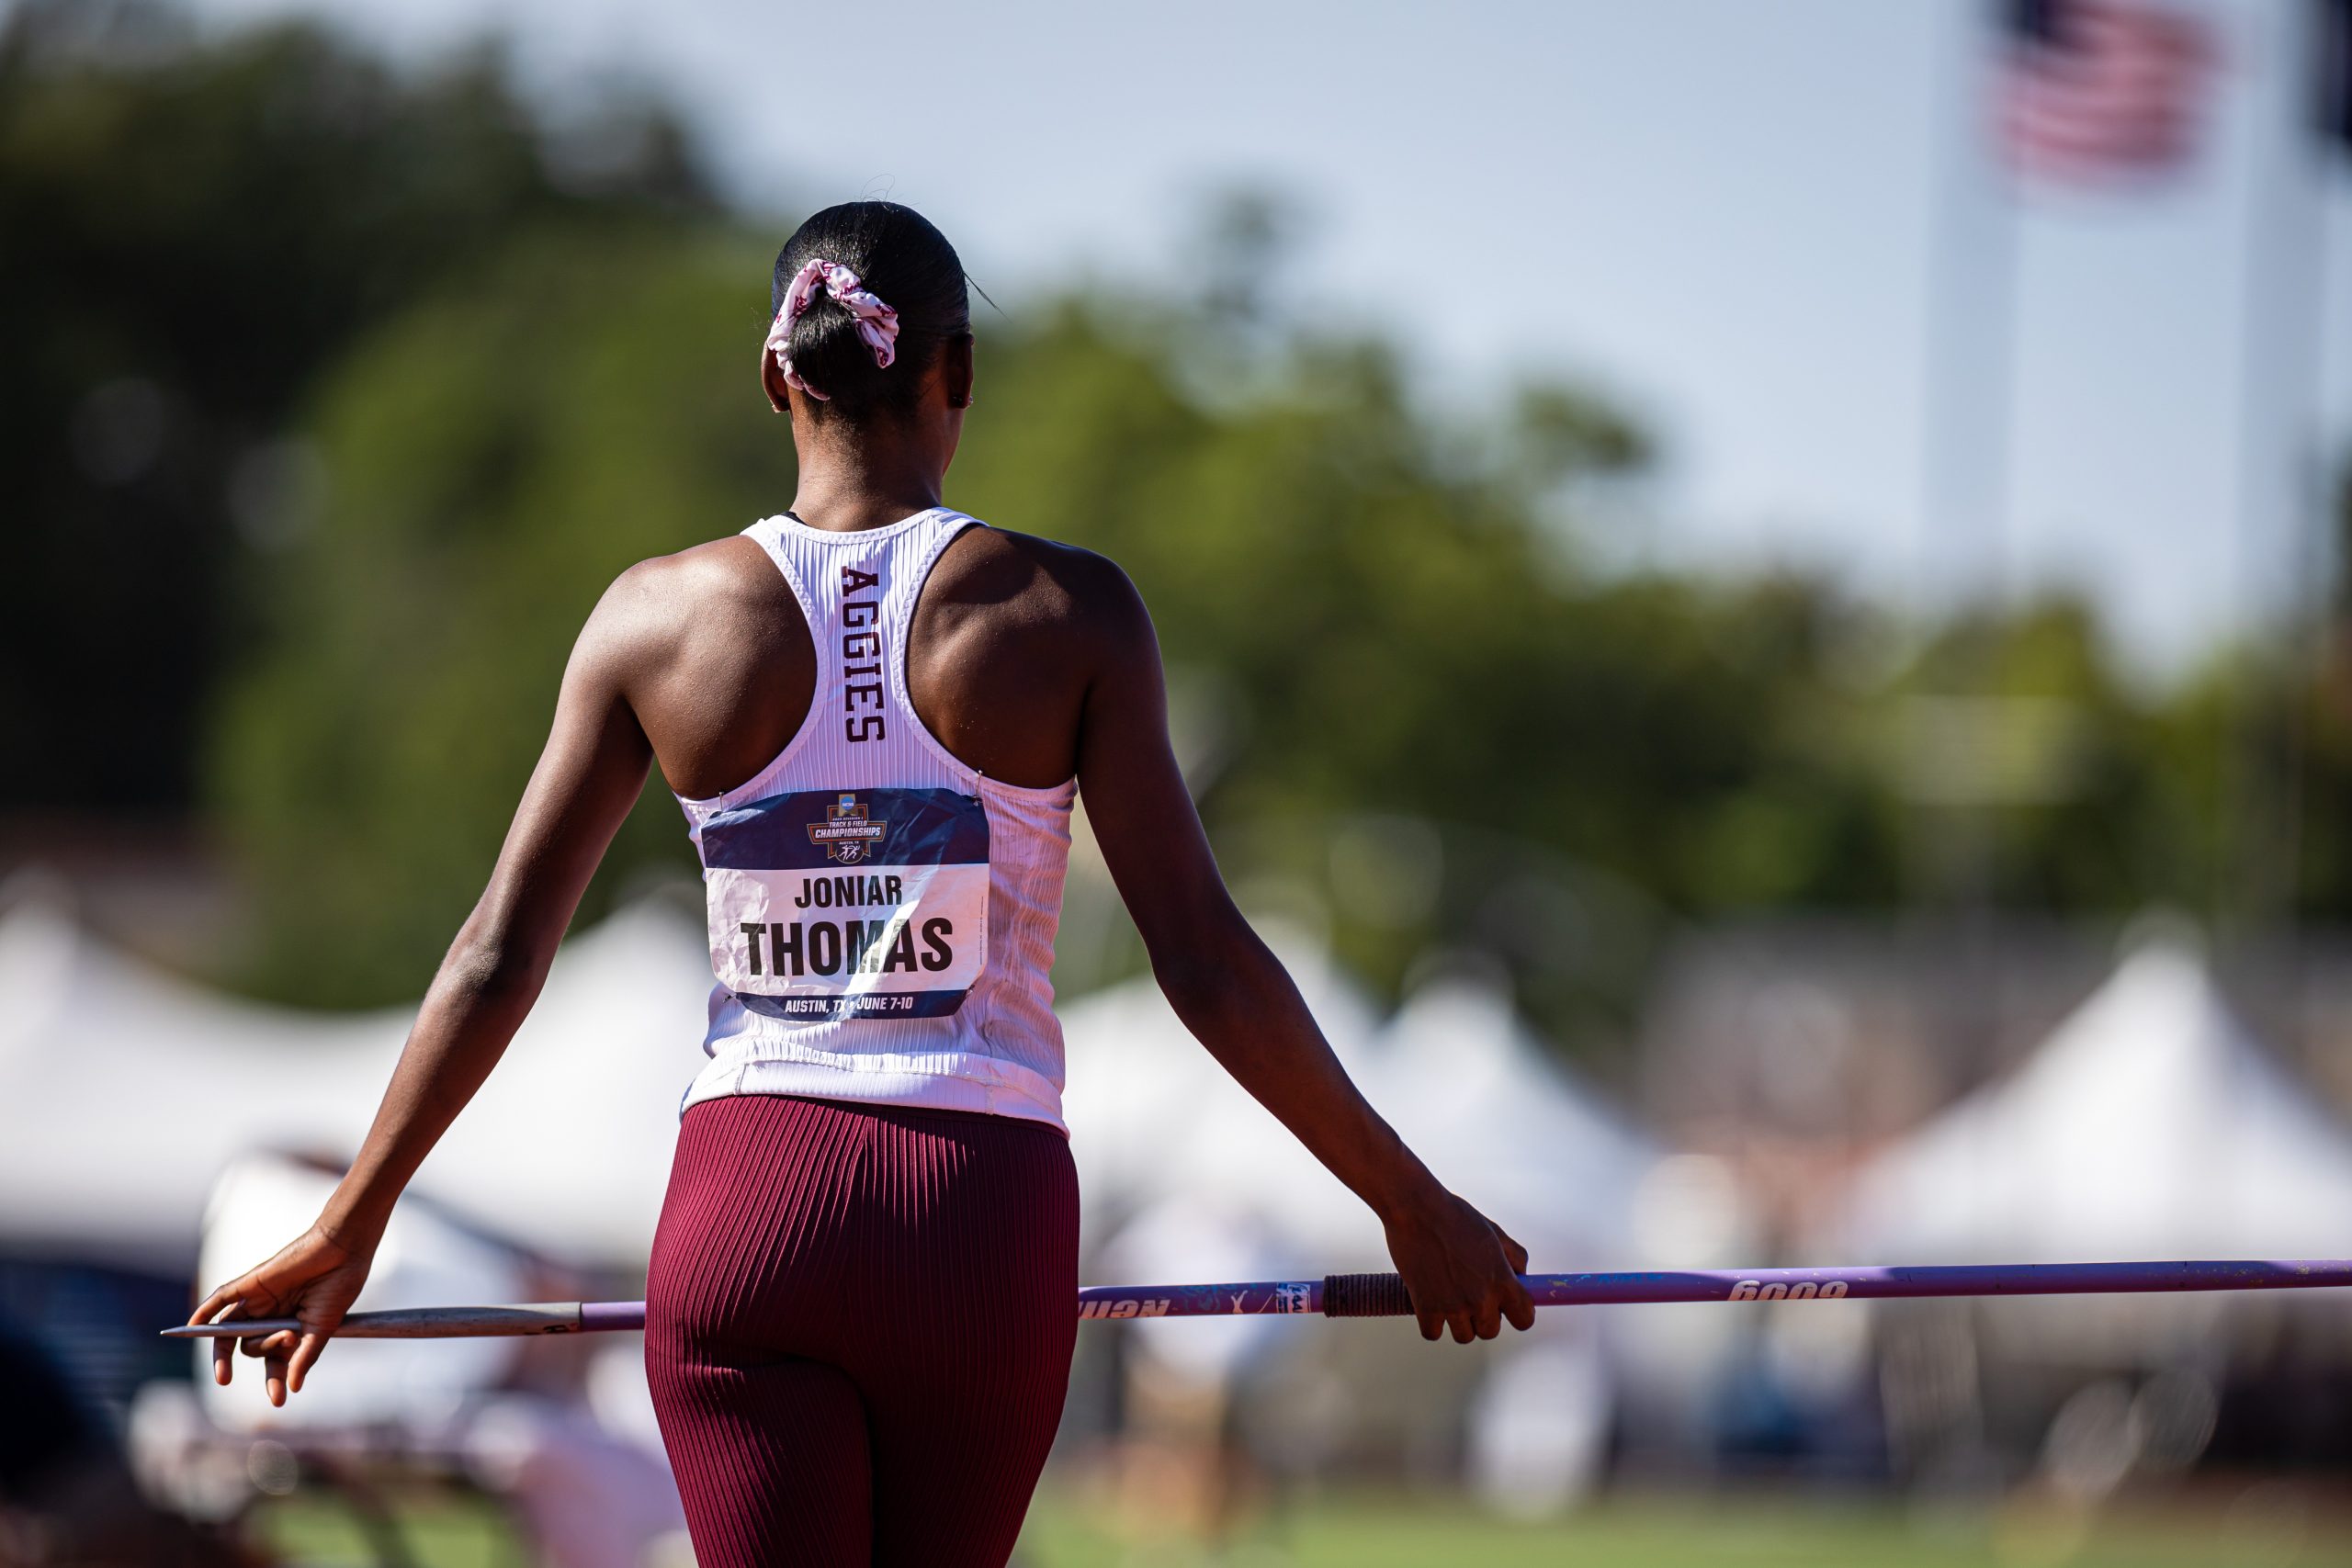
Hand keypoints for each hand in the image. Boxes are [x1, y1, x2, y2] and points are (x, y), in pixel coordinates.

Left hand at [187, 1223, 373, 1406]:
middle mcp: (271, 1316)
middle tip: (268, 1364)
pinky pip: (220, 1300)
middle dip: (261, 1360)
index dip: (274, 1380)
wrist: (343, 1250)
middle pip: (250, 1347)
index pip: (274, 1359)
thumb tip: (293, 1387)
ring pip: (232, 1332)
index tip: (278, 1401)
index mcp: (291, 1327)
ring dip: (224, 1355)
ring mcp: (259, 1301)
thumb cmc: (339, 1286)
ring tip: (225, 1376)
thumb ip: (304, 1356)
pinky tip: (191, 1326)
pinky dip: (203, 1312)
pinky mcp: (251, 1284)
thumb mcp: (323, 1328)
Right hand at [1380, 1187, 1535, 1343]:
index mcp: (1501, 1280)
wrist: (1417, 1209)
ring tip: (1450, 1299)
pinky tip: (1431, 1304)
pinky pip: (1433, 1333)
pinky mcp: (1425, 1307)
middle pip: (1491, 1331)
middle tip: (1472, 1297)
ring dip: (1459, 1322)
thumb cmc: (1454, 1216)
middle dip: (1484, 1317)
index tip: (1509, 1308)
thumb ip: (1515, 1257)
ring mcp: (1452, 1306)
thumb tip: (1521, 1276)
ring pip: (1464, 1336)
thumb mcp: (1495, 1232)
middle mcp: (1480, 1298)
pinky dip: (1432, 1323)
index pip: (1524, 1319)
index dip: (1518, 1314)